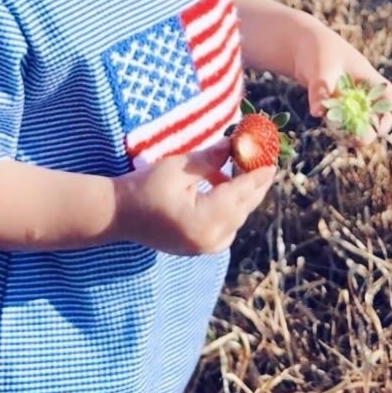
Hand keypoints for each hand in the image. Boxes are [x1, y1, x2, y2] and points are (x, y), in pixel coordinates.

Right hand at [112, 142, 274, 255]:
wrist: (118, 215)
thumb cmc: (146, 187)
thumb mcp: (179, 167)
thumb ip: (212, 158)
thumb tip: (237, 144)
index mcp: (205, 220)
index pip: (241, 194)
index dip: (258, 175)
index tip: (272, 160)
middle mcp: (210, 240)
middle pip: (243, 208)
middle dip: (254, 184)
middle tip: (264, 161)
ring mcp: (205, 248)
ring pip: (237, 218)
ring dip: (242, 195)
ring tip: (242, 168)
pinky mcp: (200, 247)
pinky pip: (227, 227)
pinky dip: (230, 207)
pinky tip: (222, 186)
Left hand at [293, 22, 391, 140]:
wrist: (302, 44)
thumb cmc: (318, 50)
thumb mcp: (321, 68)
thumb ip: (321, 90)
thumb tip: (317, 113)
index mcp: (368, 78)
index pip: (391, 99)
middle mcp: (363, 91)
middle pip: (378, 117)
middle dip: (373, 130)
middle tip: (358, 139)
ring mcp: (350, 98)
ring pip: (364, 122)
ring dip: (359, 132)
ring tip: (347, 139)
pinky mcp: (337, 104)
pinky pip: (347, 122)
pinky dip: (344, 129)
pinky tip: (340, 134)